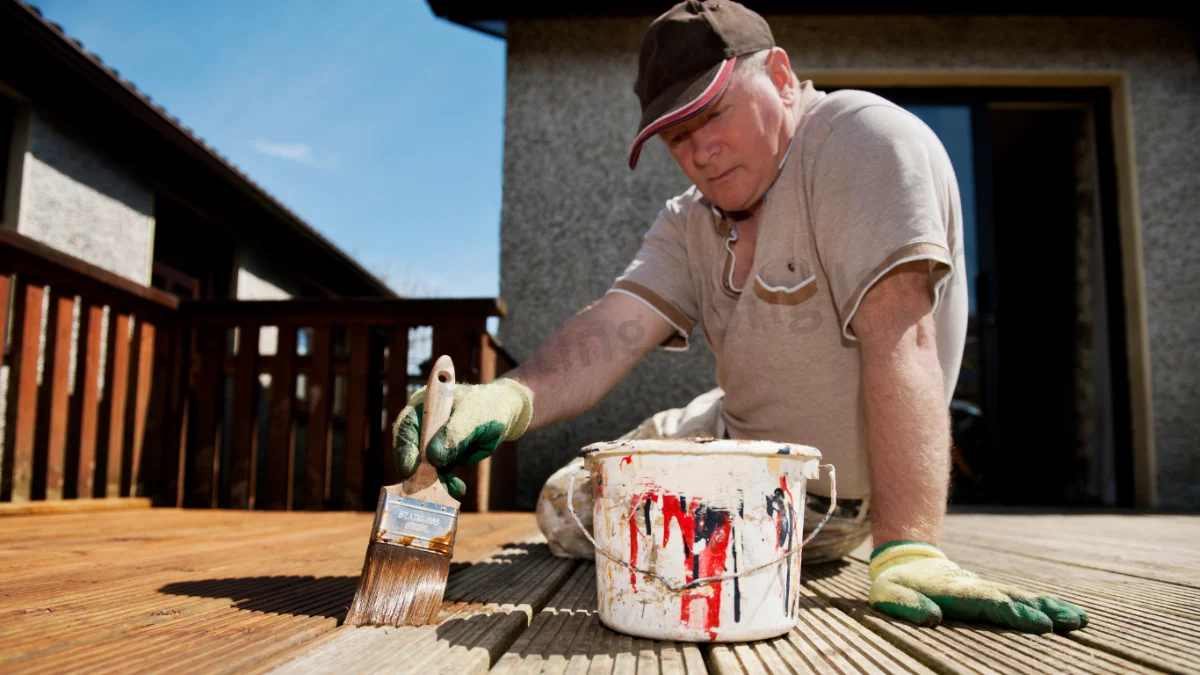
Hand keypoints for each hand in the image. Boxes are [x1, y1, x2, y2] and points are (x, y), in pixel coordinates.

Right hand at [392, 378, 532, 498]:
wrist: (503, 416)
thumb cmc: (486, 408)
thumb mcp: (473, 417)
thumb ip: (455, 434)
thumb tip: (433, 457)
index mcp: (424, 407)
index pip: (406, 426)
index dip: (404, 447)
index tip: (409, 467)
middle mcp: (422, 426)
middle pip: (409, 450)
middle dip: (417, 470)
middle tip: (424, 486)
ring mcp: (430, 444)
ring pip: (423, 466)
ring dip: (434, 481)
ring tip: (452, 488)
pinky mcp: (441, 458)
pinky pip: (438, 474)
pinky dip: (446, 483)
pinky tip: (458, 489)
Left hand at [869, 541, 1088, 632]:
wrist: (906, 560)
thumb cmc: (895, 584)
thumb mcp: (887, 595)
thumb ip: (906, 605)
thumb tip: (932, 618)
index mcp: (952, 591)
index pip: (987, 603)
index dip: (1013, 613)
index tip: (1039, 623)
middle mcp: (975, 587)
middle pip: (1013, 598)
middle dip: (1042, 610)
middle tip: (1072, 621)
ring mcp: (985, 588)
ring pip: (1021, 596)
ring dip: (1050, 607)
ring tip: (1079, 619)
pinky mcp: (991, 592)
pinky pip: (1020, 599)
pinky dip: (1044, 606)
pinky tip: (1066, 615)